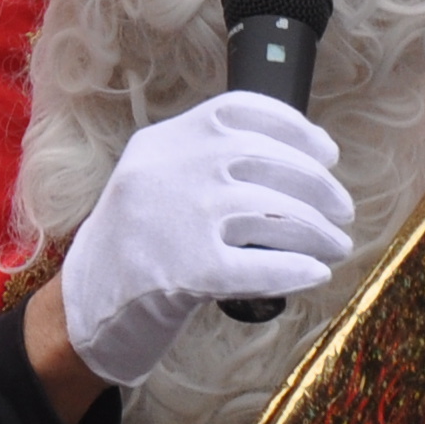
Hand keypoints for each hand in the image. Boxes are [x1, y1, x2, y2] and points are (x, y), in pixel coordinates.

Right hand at [53, 92, 354, 387]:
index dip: (295, 129)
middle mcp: (170, 171)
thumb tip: (299, 160)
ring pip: (273, 214)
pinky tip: (315, 274)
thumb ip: (204, 163)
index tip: (326, 153)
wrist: (82, 310)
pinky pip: (261, 267)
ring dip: (317, 232)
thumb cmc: (134, 249)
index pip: (240, 112)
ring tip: (336, 247)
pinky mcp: (186, 273)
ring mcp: (178, 220)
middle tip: (342, 212)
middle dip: (319, 188)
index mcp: (162, 142)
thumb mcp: (153, 184)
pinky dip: (297, 269)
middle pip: (268, 163)